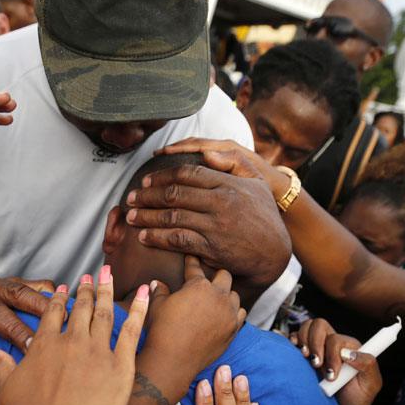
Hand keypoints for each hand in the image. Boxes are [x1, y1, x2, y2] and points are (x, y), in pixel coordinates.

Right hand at [0, 270, 149, 404]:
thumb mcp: (5, 389)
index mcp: (43, 346)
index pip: (51, 315)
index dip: (58, 300)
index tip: (62, 289)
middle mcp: (71, 343)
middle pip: (80, 310)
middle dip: (85, 290)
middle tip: (91, 275)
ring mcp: (98, 352)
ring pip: (104, 314)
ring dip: (106, 292)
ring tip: (109, 276)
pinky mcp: (121, 366)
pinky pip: (133, 330)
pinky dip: (139, 308)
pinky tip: (144, 292)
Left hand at [124, 142, 289, 289]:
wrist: (274, 252)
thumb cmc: (264, 216)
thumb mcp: (257, 183)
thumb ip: (233, 164)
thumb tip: (207, 151)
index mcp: (227, 184)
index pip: (187, 173)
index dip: (162, 176)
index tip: (146, 180)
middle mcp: (220, 202)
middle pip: (174, 194)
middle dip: (147, 195)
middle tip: (130, 198)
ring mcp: (215, 226)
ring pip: (172, 217)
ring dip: (147, 217)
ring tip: (131, 217)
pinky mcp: (211, 248)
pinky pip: (178, 240)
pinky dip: (158, 237)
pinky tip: (144, 237)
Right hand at [141, 257, 246, 380]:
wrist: (174, 359)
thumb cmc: (162, 330)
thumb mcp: (157, 306)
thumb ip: (160, 291)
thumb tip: (156, 283)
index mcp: (198, 286)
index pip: (195, 268)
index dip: (192, 261)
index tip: (192, 257)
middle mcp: (218, 296)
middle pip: (224, 276)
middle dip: (216, 275)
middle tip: (209, 279)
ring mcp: (229, 313)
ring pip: (235, 295)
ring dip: (226, 295)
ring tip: (218, 299)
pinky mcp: (234, 329)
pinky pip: (240, 314)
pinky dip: (233, 312)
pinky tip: (226, 314)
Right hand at [292, 319, 380, 404]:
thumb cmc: (358, 397)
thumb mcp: (372, 384)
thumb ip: (368, 365)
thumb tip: (350, 353)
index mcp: (350, 348)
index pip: (336, 339)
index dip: (332, 355)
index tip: (332, 375)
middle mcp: (333, 344)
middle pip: (320, 325)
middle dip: (315, 344)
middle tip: (316, 365)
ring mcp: (318, 347)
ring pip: (308, 327)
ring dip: (304, 341)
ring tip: (305, 357)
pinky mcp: (305, 354)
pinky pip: (295, 337)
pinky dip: (293, 340)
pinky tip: (295, 349)